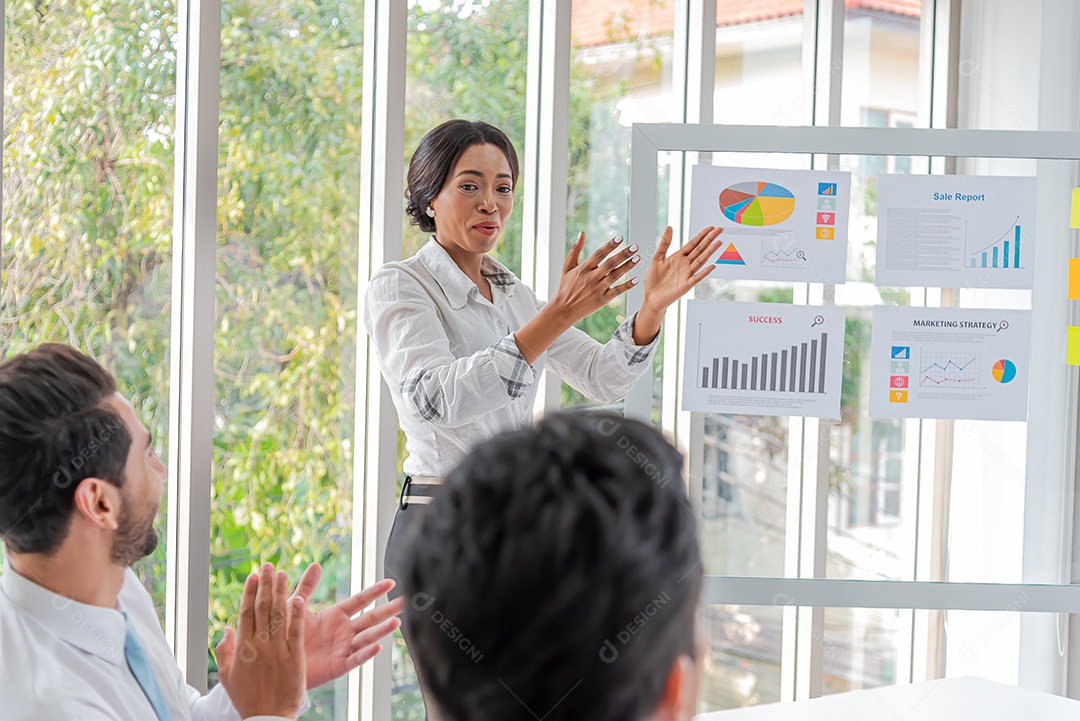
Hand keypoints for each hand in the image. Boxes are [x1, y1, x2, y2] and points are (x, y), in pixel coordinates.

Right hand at [216, 563, 306, 720]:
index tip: (252, 576)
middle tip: (267, 565)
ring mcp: (276, 649)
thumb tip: (225, 630)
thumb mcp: (228, 677)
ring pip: (278, 614)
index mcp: (242, 648)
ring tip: (282, 573)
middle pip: (261, 608)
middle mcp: (258, 644)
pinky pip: (295, 631)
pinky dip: (297, 614)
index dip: (249, 592)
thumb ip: (224, 652)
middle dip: (264, 584)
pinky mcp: (293, 656)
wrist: (266, 718)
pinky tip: (299, 598)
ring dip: (280, 591)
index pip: (245, 613)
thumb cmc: (248, 699)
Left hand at [288, 563, 405, 689]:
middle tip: (404, 602)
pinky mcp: (338, 666)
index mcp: (336, 615)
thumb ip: (307, 587)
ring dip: (381, 631)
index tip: (391, 582)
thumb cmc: (287, 633)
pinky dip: (365, 654)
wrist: (276, 662)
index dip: (375, 591)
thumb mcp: (297, 607)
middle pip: (370, 618)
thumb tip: (316, 564)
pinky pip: (354, 659)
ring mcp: (343, 648)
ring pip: (367, 638)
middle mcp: (344, 631)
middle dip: (387, 610)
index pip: (360, 600)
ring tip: (396, 622)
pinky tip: (377, 647)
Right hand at [550, 232, 639, 324]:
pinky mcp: (602, 300)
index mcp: (583, 268)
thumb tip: (582, 233)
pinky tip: (635, 279)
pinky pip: (617, 291)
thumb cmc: (565, 287)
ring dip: (627, 266)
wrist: (564, 309)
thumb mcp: (567, 267)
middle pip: (610, 263)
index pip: (599, 254)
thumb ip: (575, 249)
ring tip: (638, 258)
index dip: (610, 246)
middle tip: (635, 246)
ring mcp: (597, 289)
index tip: (620, 238)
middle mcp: (591, 278)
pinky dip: (626, 286)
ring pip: (615, 275)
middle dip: (623, 254)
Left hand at [642, 225, 723, 313]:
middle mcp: (685, 265)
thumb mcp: (657, 258)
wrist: (650, 297)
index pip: (693, 244)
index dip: (702, 235)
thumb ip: (664, 243)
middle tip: (719, 230)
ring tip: (718, 243)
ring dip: (709, 252)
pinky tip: (711, 266)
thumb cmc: (653, 279)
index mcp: (678, 257)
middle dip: (709, 239)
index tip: (711, 228)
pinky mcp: (685, 285)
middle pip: (699, 250)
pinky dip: (704, 272)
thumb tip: (669, 227)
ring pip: (700, 261)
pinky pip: (696, 278)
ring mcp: (686, 274)